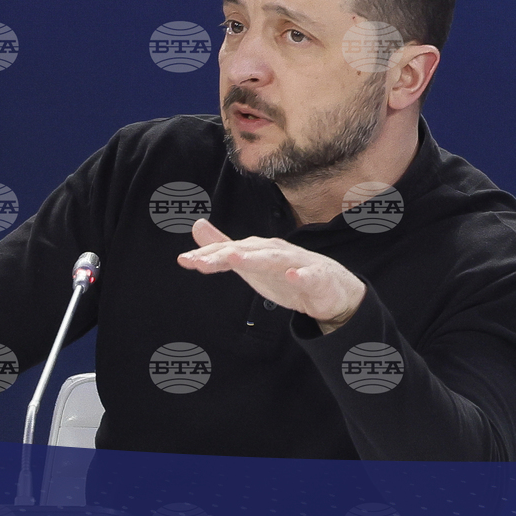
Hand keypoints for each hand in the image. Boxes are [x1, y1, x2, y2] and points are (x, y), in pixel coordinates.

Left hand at [177, 219, 365, 333]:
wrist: (331, 290)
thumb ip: (223, 247)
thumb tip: (196, 225)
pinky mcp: (318, 278)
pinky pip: (310, 277)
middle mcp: (276, 251)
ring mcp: (298, 263)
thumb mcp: (250, 263)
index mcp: (259, 249)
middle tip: (199, 261)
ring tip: (236, 260)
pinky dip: (301, 276)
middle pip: (247, 252)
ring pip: (275, 260)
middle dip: (223, 255)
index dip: (207, 255)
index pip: (229, 250)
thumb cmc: (286, 274)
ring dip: (256, 259)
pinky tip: (292, 277)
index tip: (184, 260)